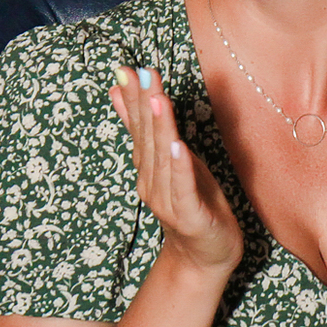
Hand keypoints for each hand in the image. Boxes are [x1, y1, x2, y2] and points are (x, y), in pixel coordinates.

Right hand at [110, 66, 242, 275]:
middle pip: (147, 138)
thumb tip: (122, 92)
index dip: (133, 98)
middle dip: (144, 104)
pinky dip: (180, 167)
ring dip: (160, 127)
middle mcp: (151, 182)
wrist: (205, 256)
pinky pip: (183, 188)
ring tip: (156, 99)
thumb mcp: (172, 159)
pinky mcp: (189, 216)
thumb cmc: (192, 201)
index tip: (128, 69)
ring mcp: (167, 201)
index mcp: (148, 167)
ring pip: (163, 158)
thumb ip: (147, 129)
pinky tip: (178, 146)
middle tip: (141, 73)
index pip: (139, 127)